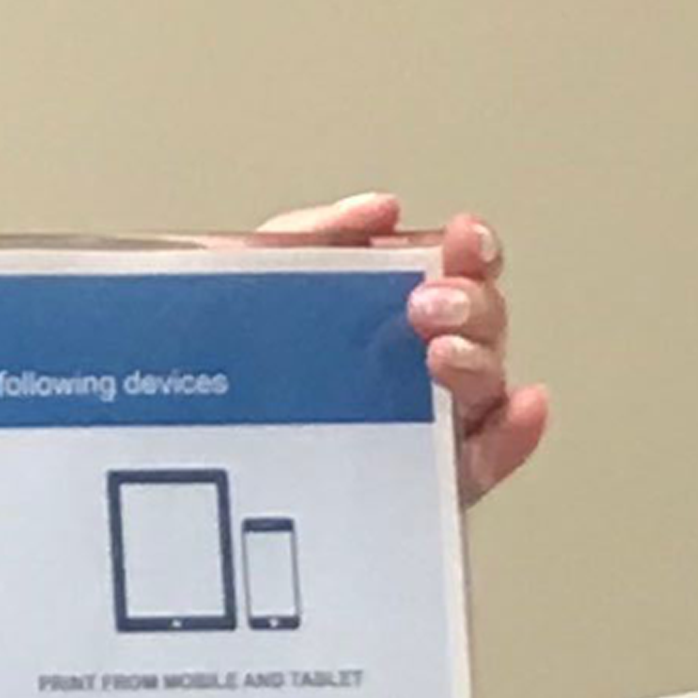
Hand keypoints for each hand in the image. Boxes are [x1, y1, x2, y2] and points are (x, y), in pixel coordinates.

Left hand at [248, 193, 549, 506]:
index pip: (454, 270)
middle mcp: (417, 364)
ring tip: (444, 355)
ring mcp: (428, 426)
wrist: (175, 453)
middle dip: (470, 303)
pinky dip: (515, 434)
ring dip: (479, 359)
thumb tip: (380, 210)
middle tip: (427, 305)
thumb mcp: (247, 280)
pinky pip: (486, 461)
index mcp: (386, 311)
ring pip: (486, 387)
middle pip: (482, 323)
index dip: (472, 248)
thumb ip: (305, 235)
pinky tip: (522, 409)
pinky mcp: (427, 488)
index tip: (463, 238)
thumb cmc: (223, 366)